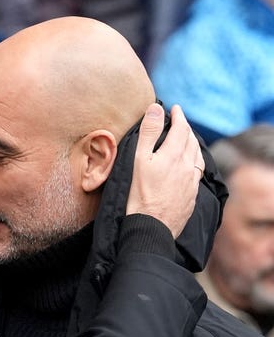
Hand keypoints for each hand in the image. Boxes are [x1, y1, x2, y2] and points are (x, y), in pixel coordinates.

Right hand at [127, 103, 204, 238]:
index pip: (181, 127)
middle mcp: (188, 166)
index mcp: (174, 154)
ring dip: (193, 144)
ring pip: (197, 156)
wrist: (151, 228)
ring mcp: (192, 182)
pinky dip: (194, 161)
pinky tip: (190, 166)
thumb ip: (149, 133)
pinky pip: (198, 172)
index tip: (175, 108)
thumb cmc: (140, 195)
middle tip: (179, 122)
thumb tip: (155, 108)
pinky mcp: (192, 196)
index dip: (178, 115)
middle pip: (191, 140)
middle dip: (185, 128)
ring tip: (187, 140)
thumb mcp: (138, 160)